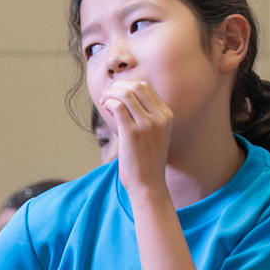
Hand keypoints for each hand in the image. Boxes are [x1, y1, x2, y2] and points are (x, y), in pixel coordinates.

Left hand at [98, 78, 172, 195]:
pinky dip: (108, 104)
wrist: (148, 184)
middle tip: (105, 96)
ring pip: (126, 94)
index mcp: (166, 115)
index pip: (146, 88)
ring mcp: (147, 125)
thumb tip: (121, 98)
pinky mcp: (133, 133)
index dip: (127, 86)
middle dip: (117, 87)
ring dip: (110, 94)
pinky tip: (105, 110)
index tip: (115, 93)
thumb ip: (144, 116)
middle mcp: (159, 117)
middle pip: (136, 87)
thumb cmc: (146, 160)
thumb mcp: (154, 134)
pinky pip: (118, 107)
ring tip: (103, 102)